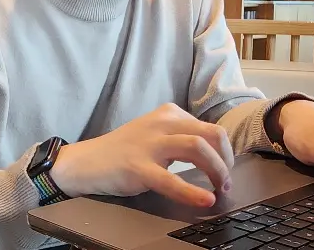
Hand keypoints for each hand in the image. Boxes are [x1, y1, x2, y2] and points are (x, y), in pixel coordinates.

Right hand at [51, 103, 233, 206]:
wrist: (87, 161)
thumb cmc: (124, 151)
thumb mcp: (156, 134)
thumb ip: (181, 137)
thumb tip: (215, 156)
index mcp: (170, 113)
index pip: (211, 127)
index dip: (225, 151)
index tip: (226, 169)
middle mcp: (163, 122)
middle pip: (211, 134)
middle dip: (226, 160)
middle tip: (226, 182)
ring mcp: (151, 143)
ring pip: (198, 147)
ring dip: (217, 171)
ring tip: (220, 190)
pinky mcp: (139, 166)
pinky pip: (171, 179)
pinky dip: (192, 191)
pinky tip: (205, 201)